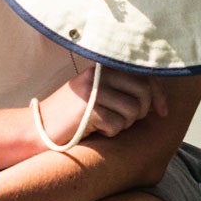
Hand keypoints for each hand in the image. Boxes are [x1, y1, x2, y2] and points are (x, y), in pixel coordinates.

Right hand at [34, 65, 164, 147]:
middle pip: (143, 91)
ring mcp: (93, 90)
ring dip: (125, 124)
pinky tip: (96, 130)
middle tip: (125, 121)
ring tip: (107, 125)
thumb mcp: (97, 95)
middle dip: (141, 112)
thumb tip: (158, 103)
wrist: (37, 130)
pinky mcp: (88, 109)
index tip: (162, 112)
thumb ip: (123, 92)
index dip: (158, 95)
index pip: (143, 76)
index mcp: (102, 68)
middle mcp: (98, 74)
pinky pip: (117, 124)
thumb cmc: (72, 117)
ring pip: (133, 110)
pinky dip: (111, 132)